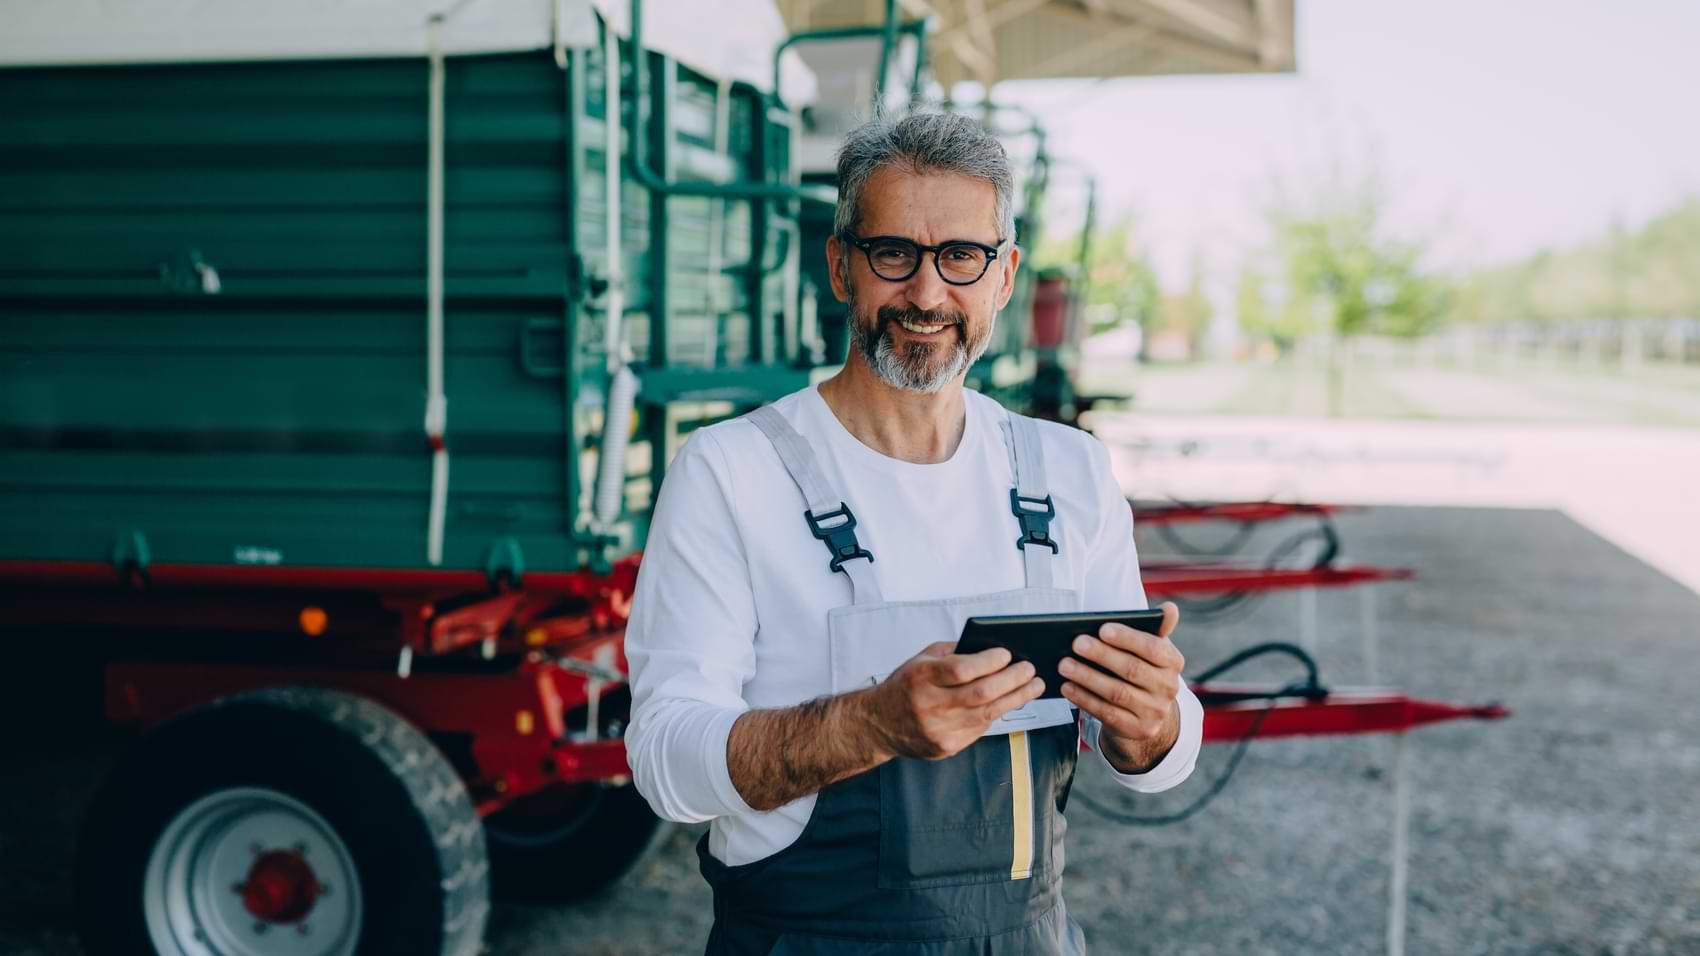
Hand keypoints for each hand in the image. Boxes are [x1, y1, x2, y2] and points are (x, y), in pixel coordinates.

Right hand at [862, 642, 1044, 760]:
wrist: (879, 723)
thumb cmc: (906, 685)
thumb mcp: (922, 659)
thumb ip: (954, 652)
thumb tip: (993, 649)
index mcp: (921, 677)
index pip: (961, 669)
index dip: (989, 662)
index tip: (1007, 654)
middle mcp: (928, 705)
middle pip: (980, 693)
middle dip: (1012, 680)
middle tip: (1030, 670)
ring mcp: (938, 729)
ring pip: (987, 714)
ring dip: (1016, 698)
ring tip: (1034, 686)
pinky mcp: (946, 746)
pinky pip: (980, 729)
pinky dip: (997, 713)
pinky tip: (1009, 702)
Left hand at [1058, 602, 1184, 772]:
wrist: (1148, 713)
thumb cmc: (1142, 670)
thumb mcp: (1151, 649)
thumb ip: (1157, 628)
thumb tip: (1169, 609)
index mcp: (1173, 662)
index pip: (1154, 648)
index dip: (1128, 638)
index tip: (1103, 628)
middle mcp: (1168, 688)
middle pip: (1132, 669)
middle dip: (1102, 655)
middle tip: (1076, 643)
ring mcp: (1154, 711)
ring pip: (1117, 692)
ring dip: (1087, 677)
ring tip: (1064, 664)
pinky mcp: (1138, 729)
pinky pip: (1107, 713)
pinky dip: (1085, 699)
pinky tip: (1067, 687)